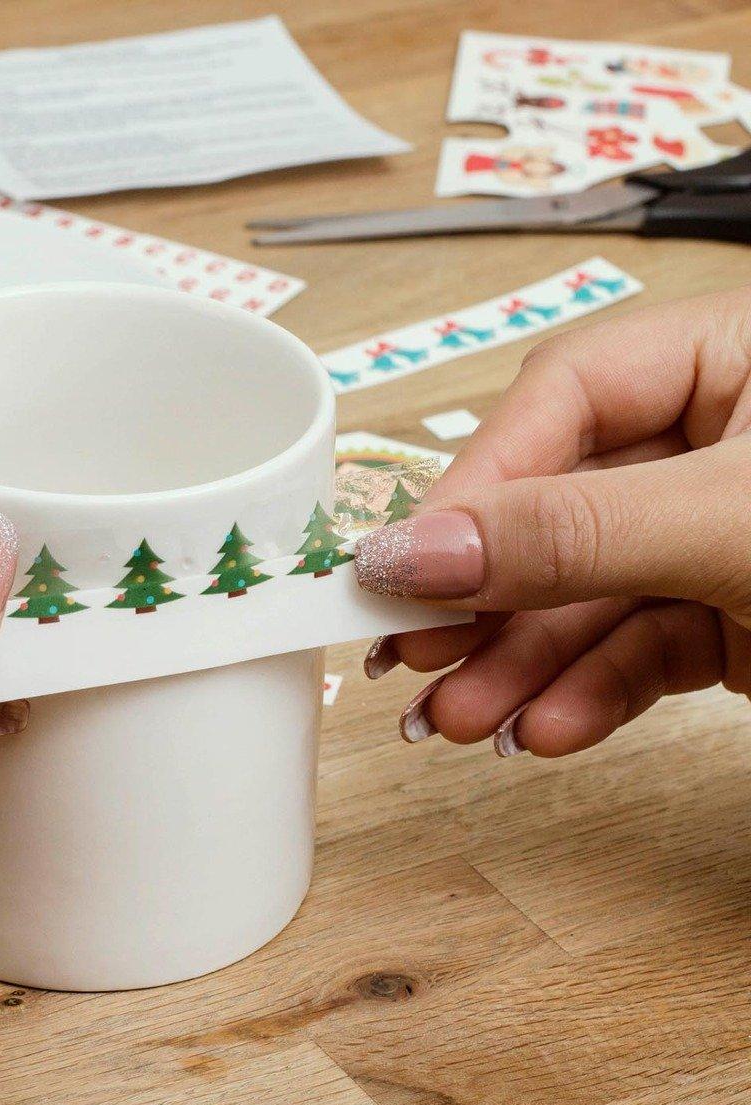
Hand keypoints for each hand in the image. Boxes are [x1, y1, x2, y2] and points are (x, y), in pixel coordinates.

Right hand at [354, 288, 750, 756]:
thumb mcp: (734, 518)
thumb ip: (575, 532)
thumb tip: (416, 550)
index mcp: (729, 357)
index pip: (561, 399)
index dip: (477, 483)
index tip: (407, 563)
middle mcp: (716, 441)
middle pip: (559, 512)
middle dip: (488, 600)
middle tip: (412, 652)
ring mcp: (719, 536)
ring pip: (590, 596)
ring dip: (521, 665)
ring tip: (464, 717)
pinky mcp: (732, 617)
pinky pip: (639, 649)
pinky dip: (590, 694)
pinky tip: (546, 727)